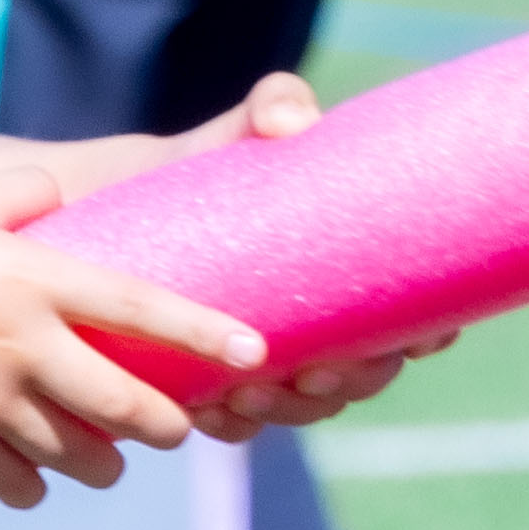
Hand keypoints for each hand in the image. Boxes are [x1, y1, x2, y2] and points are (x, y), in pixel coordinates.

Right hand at [0, 154, 271, 511]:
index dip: (204, 334)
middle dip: (165, 426)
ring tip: (105, 452)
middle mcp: (22, 344)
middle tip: (174, 425)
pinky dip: (37, 481)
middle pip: (128, 408)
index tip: (255, 352)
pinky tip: (31, 464)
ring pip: (83, 457)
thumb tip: (64, 188)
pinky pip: (24, 483)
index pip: (140, 309)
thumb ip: (24, 192)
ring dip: (105, 461)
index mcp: (34, 278)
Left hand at [44, 75, 455, 436]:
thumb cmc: (191, 172)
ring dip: (290, 412)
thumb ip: (271, 106)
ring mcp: (270, 360)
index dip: (430, 334)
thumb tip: (290, 125)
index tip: (421, 337)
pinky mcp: (214, 384)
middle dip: (352, 384)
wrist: (98, 210)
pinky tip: (210, 412)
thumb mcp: (234, 135)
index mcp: (346, 277)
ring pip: (305, 406)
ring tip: (249, 396)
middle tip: (316, 375)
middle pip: (366, 373)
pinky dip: (231, 423)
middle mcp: (319, 326)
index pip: (413, 315)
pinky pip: (235, 421)